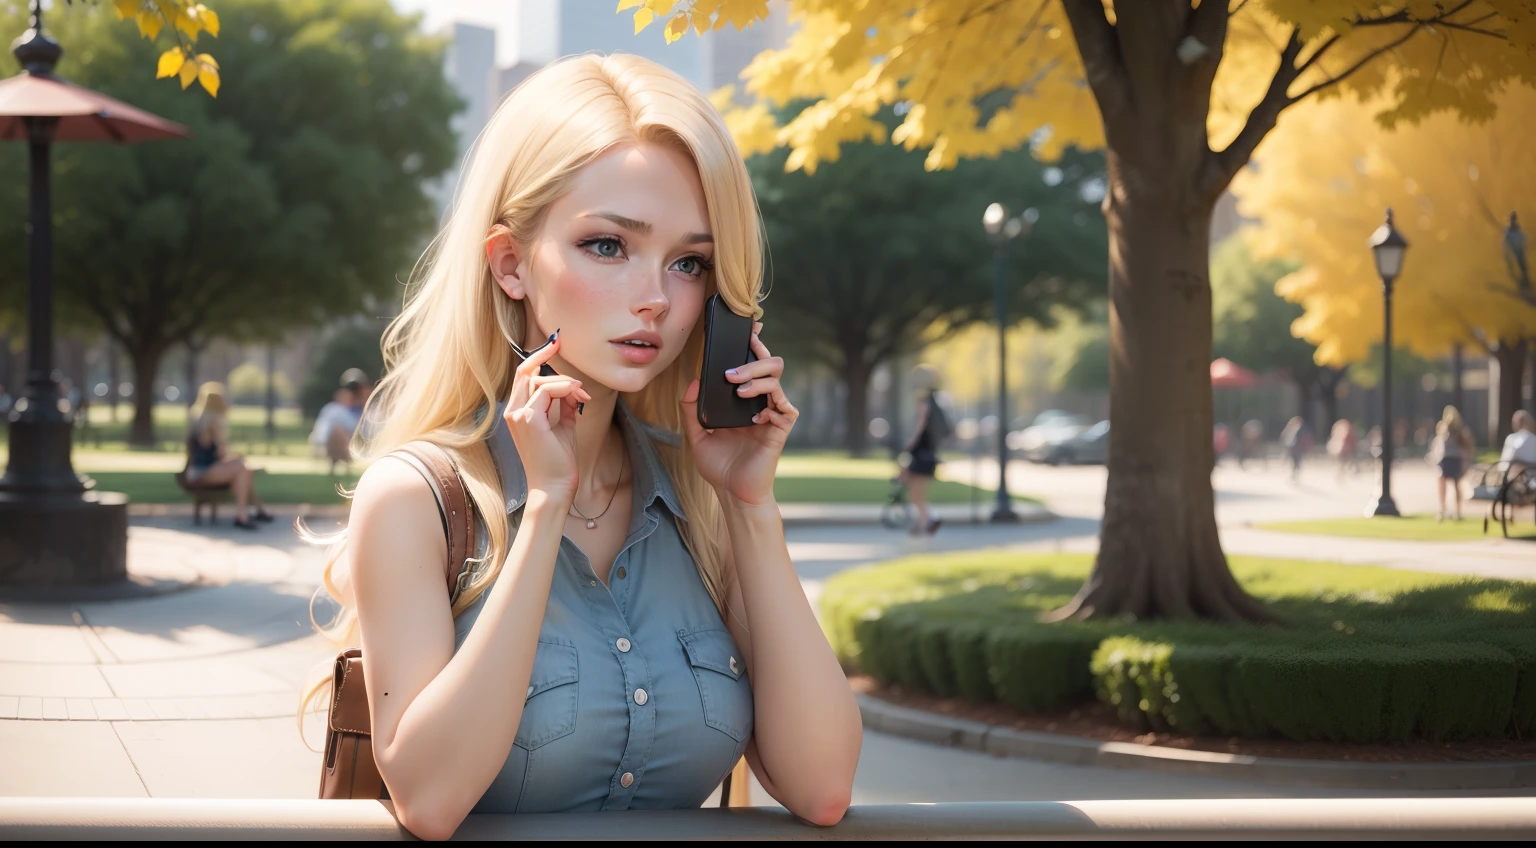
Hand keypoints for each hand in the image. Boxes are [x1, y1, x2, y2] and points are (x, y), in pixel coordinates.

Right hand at [503, 333, 591, 503]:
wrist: (554, 488)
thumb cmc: (558, 463)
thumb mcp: (563, 428)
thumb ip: (564, 407)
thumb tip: (572, 390)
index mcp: (517, 413)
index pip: (522, 377)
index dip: (536, 358)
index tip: (554, 345)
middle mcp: (513, 412)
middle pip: (525, 371)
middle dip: (545, 356)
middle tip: (562, 347)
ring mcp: (518, 415)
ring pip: (539, 379)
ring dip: (566, 382)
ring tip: (583, 396)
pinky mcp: (529, 419)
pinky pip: (547, 390)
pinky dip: (567, 389)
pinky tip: (580, 399)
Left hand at [681, 323, 797, 506]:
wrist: (733, 494)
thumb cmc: (719, 466)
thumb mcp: (696, 435)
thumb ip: (691, 408)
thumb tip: (693, 382)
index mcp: (743, 399)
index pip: (752, 363)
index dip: (753, 343)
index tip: (748, 328)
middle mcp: (760, 402)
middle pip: (769, 364)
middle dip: (754, 357)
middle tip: (732, 370)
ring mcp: (772, 414)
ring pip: (776, 379)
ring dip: (756, 378)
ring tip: (736, 388)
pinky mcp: (780, 429)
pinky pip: (784, 407)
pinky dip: (769, 404)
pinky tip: (754, 415)